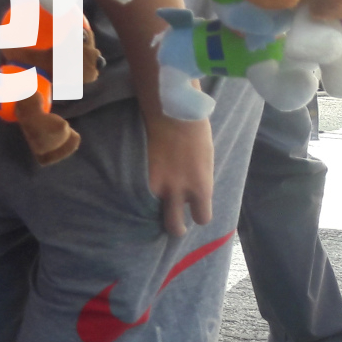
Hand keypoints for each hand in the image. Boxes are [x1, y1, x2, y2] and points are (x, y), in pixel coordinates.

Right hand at [146, 116, 213, 236]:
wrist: (174, 114)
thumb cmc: (195, 133)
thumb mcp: (204, 162)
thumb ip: (197, 181)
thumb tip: (189, 193)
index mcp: (202, 187)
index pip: (202, 217)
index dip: (198, 216)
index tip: (193, 212)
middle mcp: (179, 192)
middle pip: (175, 226)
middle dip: (174, 228)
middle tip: (172, 225)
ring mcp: (157, 185)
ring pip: (153, 214)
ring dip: (153, 213)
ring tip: (150, 210)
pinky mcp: (140, 176)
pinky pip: (138, 194)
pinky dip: (138, 194)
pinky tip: (137, 190)